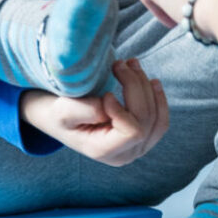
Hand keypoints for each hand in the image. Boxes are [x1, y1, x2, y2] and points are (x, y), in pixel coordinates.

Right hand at [18, 59, 168, 165]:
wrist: (57, 118)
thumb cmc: (57, 113)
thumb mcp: (60, 110)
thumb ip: (82, 110)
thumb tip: (109, 104)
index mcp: (103, 151)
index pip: (132, 132)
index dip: (124, 109)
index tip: (106, 94)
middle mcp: (124, 155)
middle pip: (146, 119)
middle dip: (136, 86)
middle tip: (118, 63)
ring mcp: (136, 148)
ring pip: (156, 117)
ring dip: (147, 86)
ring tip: (132, 64)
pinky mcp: (142, 137)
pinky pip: (160, 120)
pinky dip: (158, 99)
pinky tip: (153, 81)